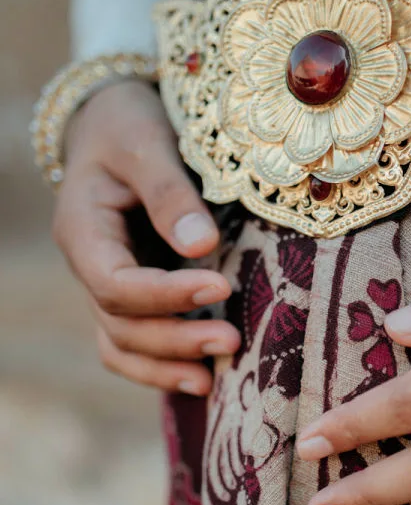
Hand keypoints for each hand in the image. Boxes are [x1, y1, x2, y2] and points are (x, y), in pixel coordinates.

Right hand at [52, 80, 239, 393]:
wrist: (114, 124)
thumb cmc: (128, 126)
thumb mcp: (146, 144)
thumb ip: (170, 194)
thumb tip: (202, 247)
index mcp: (84, 230)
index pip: (115, 282)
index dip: (165, 295)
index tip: (220, 287)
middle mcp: (91, 265)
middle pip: (121, 323)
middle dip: (175, 338)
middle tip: (232, 341)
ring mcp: (108, 283)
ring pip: (122, 343)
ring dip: (167, 364)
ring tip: (214, 380)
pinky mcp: (133, 290)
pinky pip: (131, 342)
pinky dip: (159, 366)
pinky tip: (200, 380)